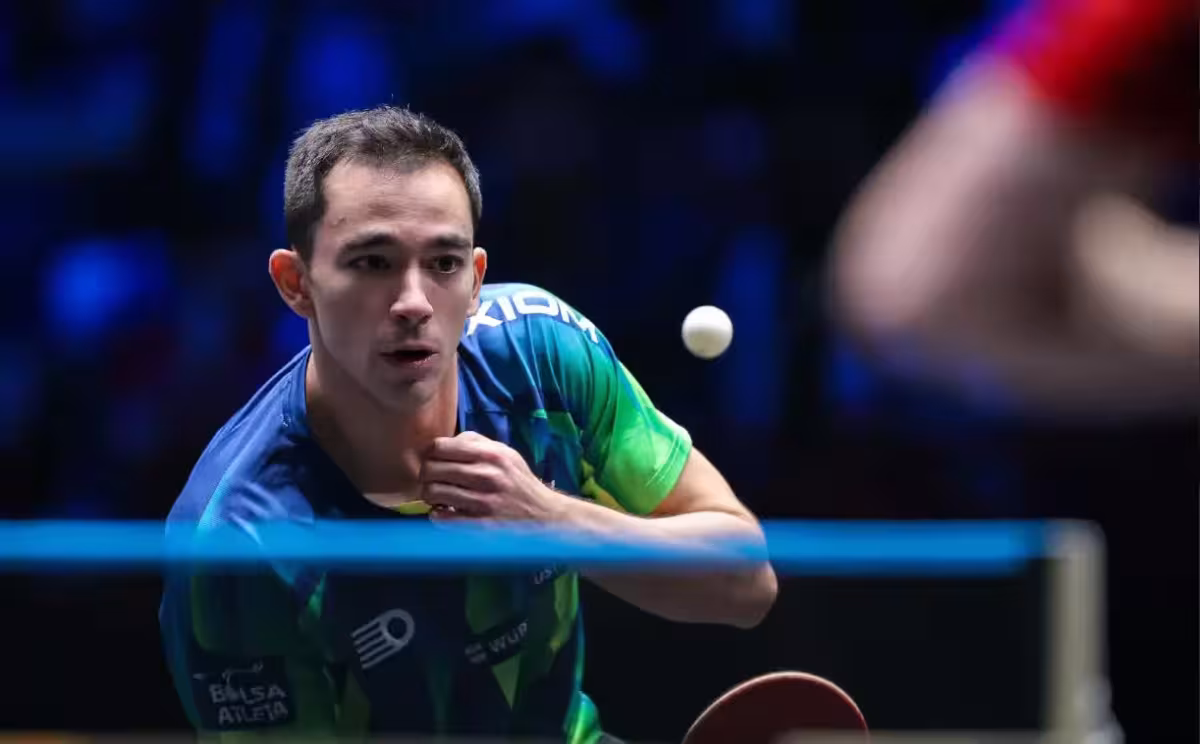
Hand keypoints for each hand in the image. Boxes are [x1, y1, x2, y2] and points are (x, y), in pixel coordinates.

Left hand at [420, 431, 568, 522]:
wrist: (542, 514)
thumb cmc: (518, 481)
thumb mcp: (505, 453)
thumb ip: (476, 442)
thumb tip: (446, 442)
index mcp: (491, 454)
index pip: (440, 447)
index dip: (430, 452)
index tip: (434, 459)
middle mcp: (486, 475)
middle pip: (431, 469)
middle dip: (426, 474)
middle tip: (431, 479)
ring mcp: (481, 502)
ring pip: (433, 492)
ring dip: (430, 494)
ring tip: (437, 496)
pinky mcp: (478, 525)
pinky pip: (441, 517)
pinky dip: (437, 514)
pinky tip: (445, 511)